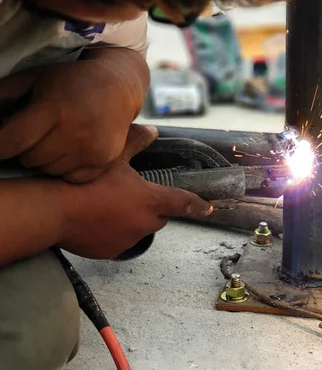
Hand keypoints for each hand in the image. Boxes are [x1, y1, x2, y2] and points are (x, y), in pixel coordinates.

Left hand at [0, 48, 148, 182]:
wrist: (119, 86)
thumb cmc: (71, 81)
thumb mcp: (34, 78)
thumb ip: (4, 95)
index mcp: (53, 108)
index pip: (13, 140)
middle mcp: (75, 131)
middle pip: (30, 159)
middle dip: (23, 150)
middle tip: (29, 137)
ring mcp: (92, 148)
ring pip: (49, 170)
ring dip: (44, 160)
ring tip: (52, 141)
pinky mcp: (104, 159)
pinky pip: (71, 177)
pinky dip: (65, 168)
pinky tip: (69, 151)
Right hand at [57, 125, 212, 259]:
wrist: (52, 211)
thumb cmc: (84, 181)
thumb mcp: (113, 156)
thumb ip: (135, 143)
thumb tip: (152, 131)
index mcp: (151, 200)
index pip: (182, 203)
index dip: (197, 204)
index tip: (208, 208)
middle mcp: (145, 223)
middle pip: (160, 217)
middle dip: (153, 209)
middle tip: (133, 195)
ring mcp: (128, 240)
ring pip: (139, 230)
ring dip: (132, 221)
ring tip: (108, 205)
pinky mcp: (110, 252)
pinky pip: (119, 241)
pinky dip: (114, 232)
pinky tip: (95, 219)